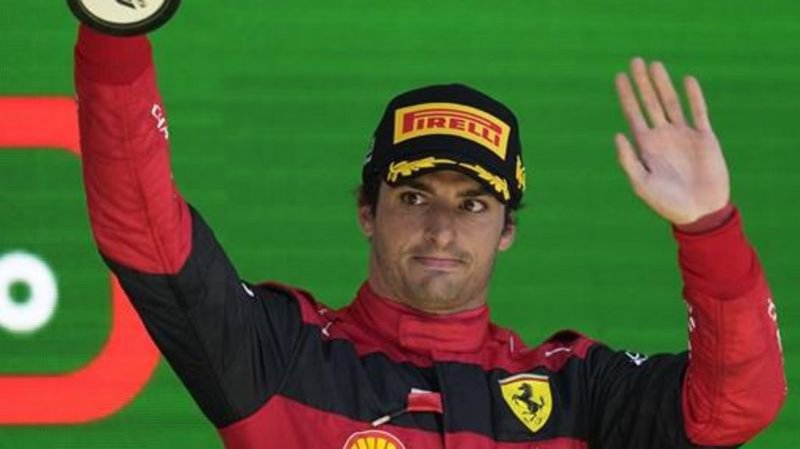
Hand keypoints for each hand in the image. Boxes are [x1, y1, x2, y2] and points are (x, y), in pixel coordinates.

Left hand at [614, 58, 729, 224]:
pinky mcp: (704, 138)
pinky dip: (693, 97)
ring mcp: (684, 135)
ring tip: (654, 64)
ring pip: (671, 103)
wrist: (700, 213)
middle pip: (650, 103)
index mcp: (646, 147)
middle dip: (642, 83)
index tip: (619, 77)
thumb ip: (629, 160)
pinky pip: (698, 112)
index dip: (626, 96)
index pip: (633, 114)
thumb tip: (618, 134)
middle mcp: (663, 137)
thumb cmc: (667, 203)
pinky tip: (687, 80)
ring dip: (663, 84)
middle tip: (635, 61)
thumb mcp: (642, 183)